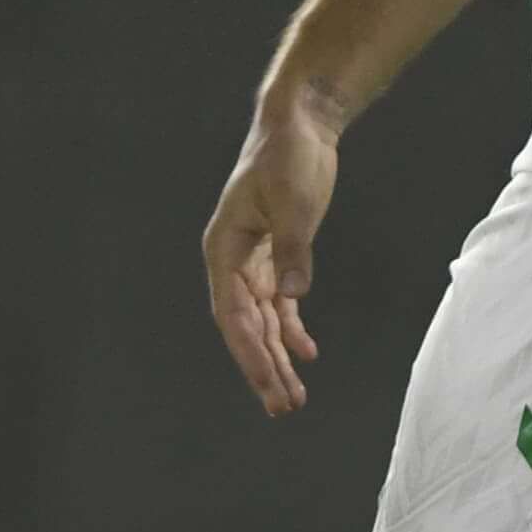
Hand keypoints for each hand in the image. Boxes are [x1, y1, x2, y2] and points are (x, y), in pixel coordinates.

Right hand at [203, 92, 345, 416]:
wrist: (299, 124)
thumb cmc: (288, 156)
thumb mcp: (294, 202)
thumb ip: (294, 249)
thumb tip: (294, 294)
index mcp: (224, 249)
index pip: (233, 313)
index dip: (249, 352)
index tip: (268, 382)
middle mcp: (232, 261)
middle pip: (246, 326)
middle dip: (263, 368)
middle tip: (282, 407)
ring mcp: (254, 260)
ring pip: (263, 321)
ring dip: (277, 356)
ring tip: (293, 396)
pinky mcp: (277, 255)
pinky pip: (280, 303)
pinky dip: (293, 328)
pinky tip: (307, 352)